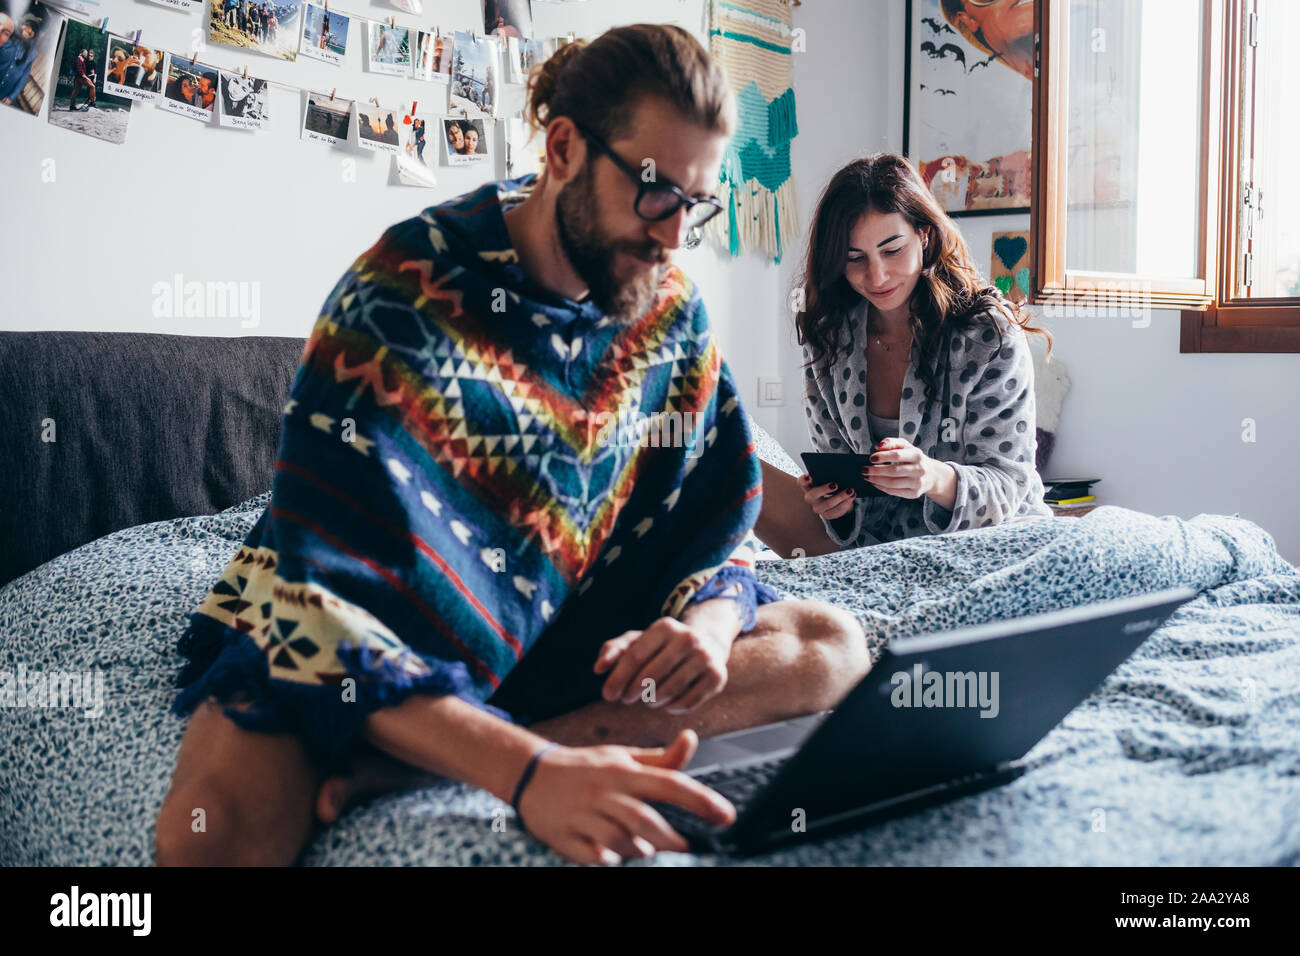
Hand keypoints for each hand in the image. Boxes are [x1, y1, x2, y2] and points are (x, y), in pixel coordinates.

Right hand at [516, 730, 735, 863]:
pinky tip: (612, 855)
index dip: (701, 800)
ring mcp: (582, 815)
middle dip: (670, 839)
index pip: (670, 784)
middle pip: (646, 821)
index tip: (726, 816)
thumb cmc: (587, 767)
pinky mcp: (563, 836)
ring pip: (621, 843)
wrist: (531, 773)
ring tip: (644, 849)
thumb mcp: (622, 757)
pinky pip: (593, 857)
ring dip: (638, 850)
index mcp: (623, 772)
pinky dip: (607, 859)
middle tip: (685, 845)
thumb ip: (661, 759)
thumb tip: (691, 738)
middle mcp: (604, 792)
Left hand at [595, 616, 733, 713]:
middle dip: (632, 692)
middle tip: (626, 699)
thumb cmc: (662, 646)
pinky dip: (671, 708)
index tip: (608, 695)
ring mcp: (705, 658)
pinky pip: (687, 703)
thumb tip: (598, 668)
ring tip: (647, 700)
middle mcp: (688, 638)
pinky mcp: (717, 677)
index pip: (635, 656)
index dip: (618, 679)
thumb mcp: (638, 641)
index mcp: (665, 626)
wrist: (707, 644)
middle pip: (650, 676)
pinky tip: (665, 704)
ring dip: (651, 701)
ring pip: (668, 691)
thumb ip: (614, 650)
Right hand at [797, 471, 854, 518]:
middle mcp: (811, 497)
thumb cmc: (829, 484)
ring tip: (850, 491)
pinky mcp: (827, 514)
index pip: (801, 482)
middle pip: (812, 495)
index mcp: (808, 486)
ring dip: (840, 497)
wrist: (835, 496)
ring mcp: (818, 507)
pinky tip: (851, 498)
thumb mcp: (826, 478)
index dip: (804, 480)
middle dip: (823, 489)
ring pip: (827, 504)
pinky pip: (836, 512)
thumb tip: (838, 469)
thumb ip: (827, 474)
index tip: (811, 476)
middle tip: (835, 484)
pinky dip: (845, 505)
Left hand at [862, 437, 953, 502]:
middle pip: (894, 471)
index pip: (898, 455)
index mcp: (917, 455)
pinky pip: (894, 492)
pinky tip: (874, 482)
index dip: (883, 456)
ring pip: (893, 483)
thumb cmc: (915, 459)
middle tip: (864, 469)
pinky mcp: (914, 493)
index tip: (871, 458)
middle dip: (876, 470)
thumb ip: (892, 442)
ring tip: (867, 476)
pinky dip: (881, 487)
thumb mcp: (906, 447)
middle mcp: (919, 470)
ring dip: (876, 480)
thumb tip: (879, 446)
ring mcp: (917, 483)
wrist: (932, 475)